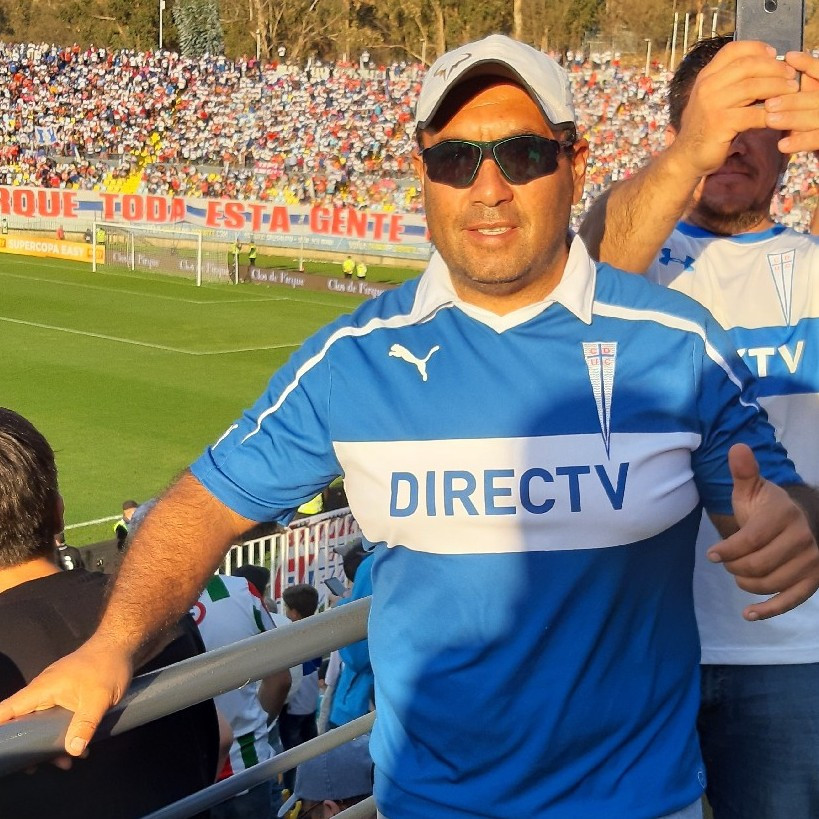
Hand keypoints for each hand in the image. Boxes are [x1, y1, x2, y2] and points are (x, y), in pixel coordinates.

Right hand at [0, 637, 132, 755]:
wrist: (121, 644)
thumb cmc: (107, 666)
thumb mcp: (99, 697)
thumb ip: (85, 723)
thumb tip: (73, 751)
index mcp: (42, 689)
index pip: (8, 709)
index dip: (0, 726)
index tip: (1, 749)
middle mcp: (43, 691)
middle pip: (24, 723)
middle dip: (29, 747)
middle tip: (36, 768)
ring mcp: (55, 693)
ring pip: (43, 724)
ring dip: (51, 744)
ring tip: (65, 764)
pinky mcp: (68, 696)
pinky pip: (58, 719)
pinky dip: (64, 734)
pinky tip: (80, 750)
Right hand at [671, 40, 797, 176]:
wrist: (687, 156)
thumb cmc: (707, 126)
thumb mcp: (715, 97)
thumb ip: (733, 81)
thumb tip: (767, 64)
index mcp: (706, 76)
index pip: (733, 50)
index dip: (757, 48)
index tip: (775, 55)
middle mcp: (706, 87)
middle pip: (747, 66)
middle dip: (774, 68)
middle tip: (791, 75)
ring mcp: (711, 105)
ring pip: (752, 87)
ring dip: (777, 88)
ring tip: (791, 91)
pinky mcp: (719, 124)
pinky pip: (752, 114)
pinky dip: (769, 114)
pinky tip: (778, 116)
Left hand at [708, 444, 818, 620]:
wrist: (798, 519)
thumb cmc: (766, 506)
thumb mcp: (752, 487)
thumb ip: (743, 471)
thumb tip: (737, 448)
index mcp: (783, 515)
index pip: (751, 540)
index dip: (728, 550)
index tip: (712, 555)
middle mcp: (802, 539)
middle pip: (757, 565)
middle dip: (734, 566)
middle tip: (726, 561)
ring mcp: (810, 562)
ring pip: (769, 583)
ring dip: (745, 583)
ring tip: (738, 574)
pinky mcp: (813, 581)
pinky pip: (790, 601)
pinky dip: (768, 611)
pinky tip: (748, 614)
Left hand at [766, 51, 818, 151]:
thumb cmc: (812, 114)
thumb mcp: (811, 94)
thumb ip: (808, 80)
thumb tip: (789, 59)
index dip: (809, 64)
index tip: (789, 57)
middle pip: (817, 98)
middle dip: (794, 100)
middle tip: (769, 103)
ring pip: (816, 117)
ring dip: (793, 118)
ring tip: (770, 120)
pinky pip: (817, 139)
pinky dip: (801, 141)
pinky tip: (782, 145)